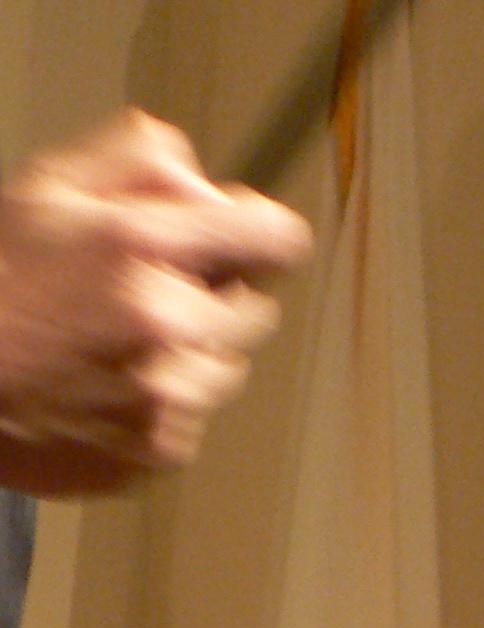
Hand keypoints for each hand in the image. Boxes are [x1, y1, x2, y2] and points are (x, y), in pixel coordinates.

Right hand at [0, 108, 310, 495]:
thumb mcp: (52, 186)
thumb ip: (141, 162)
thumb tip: (207, 185)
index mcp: (142, 246)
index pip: (271, 239)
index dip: (261, 234)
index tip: (249, 238)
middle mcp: (167, 324)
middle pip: (254, 307)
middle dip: (214, 294)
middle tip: (149, 291)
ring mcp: (169, 396)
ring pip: (225, 366)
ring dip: (191, 351)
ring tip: (119, 342)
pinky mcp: (161, 450)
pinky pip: (195, 418)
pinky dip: (163, 401)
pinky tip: (108, 383)